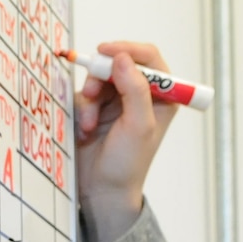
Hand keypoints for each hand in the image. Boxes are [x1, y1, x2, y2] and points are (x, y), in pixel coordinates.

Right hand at [74, 41, 177, 241]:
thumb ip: (135, 89)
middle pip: (118, 64)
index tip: (107, 52)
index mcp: (161, 96)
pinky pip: (83, 96)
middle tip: (91, 93)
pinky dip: (81, 111)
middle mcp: (139, 94)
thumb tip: (122, 57)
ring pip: (97, 79)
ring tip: (88, 125)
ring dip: (89, 99)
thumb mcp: (138, 125)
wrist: (101, 190)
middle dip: (101, 77)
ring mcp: (116, 101)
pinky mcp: (95, 109)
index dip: (128, 50)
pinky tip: (84, 131)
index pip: (148, 59)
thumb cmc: (127, 163)